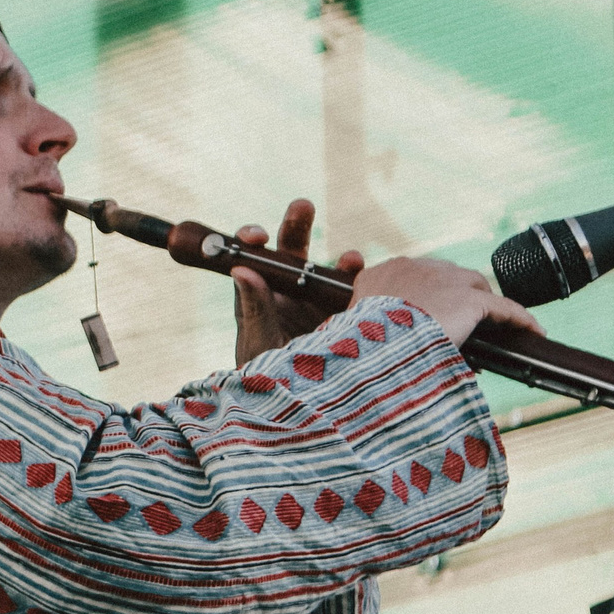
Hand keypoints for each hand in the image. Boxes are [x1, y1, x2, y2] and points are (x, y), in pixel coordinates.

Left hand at [232, 199, 363, 364]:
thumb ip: (254, 309)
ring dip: (343, 259)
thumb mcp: (259, 344)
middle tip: (302, 206)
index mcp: (260, 294)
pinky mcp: (348, 314)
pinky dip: (366, 286)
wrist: (303, 407)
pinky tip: (373, 290)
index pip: (252, 258)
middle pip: (290, 250)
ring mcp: (320, 300)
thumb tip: (241, 269)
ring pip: (330, 269)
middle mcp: (289, 290)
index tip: (256, 236)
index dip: (252, 240)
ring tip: (352, 259)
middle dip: (296, 225)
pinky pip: (358, 294)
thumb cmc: (267, 377)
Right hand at [351, 257, 543, 348]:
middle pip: (447, 275)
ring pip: (476, 286)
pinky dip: (520, 319)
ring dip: (483, 304)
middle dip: (454, 294)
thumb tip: (363, 304)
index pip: (413, 274)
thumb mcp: (349, 318)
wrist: (373, 341)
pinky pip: (505, 308)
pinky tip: (533, 332)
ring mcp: (446, 281)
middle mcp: (416, 267)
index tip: (426, 305)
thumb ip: (361, 307)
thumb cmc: (358, 337)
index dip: (424, 290)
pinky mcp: (471, 300)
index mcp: (384, 272)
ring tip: (493, 324)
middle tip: (458, 320)